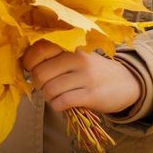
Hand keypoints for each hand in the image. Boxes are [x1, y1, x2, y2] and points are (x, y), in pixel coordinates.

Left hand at [21, 41, 140, 114]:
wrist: (126, 82)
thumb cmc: (92, 70)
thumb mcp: (76, 56)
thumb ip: (55, 57)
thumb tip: (27, 67)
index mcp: (71, 46)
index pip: (39, 49)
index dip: (28, 62)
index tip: (30, 69)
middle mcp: (77, 58)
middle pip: (40, 73)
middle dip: (38, 84)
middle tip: (45, 86)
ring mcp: (85, 76)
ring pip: (50, 89)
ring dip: (48, 97)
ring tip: (56, 96)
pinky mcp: (92, 95)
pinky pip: (62, 102)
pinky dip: (57, 106)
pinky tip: (63, 104)